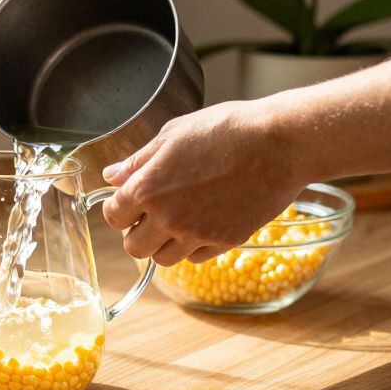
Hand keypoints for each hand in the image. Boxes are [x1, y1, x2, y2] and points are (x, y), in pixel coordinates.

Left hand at [100, 101, 306, 266]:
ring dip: (163, 243)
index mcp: (147, 189)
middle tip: (150, 215)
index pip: (113, 216)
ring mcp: (197, 234)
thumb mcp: (172, 134)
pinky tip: (202, 223)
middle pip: (134, 247)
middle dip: (136, 232)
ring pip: (164, 259)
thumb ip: (138, 161)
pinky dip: (193, 246)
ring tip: (177, 220)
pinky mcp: (225, 242)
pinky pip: (196, 258)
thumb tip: (112, 175)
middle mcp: (168, 218)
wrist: (279, 143)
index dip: (118, 208)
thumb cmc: (226, 129)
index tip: (128, 201)